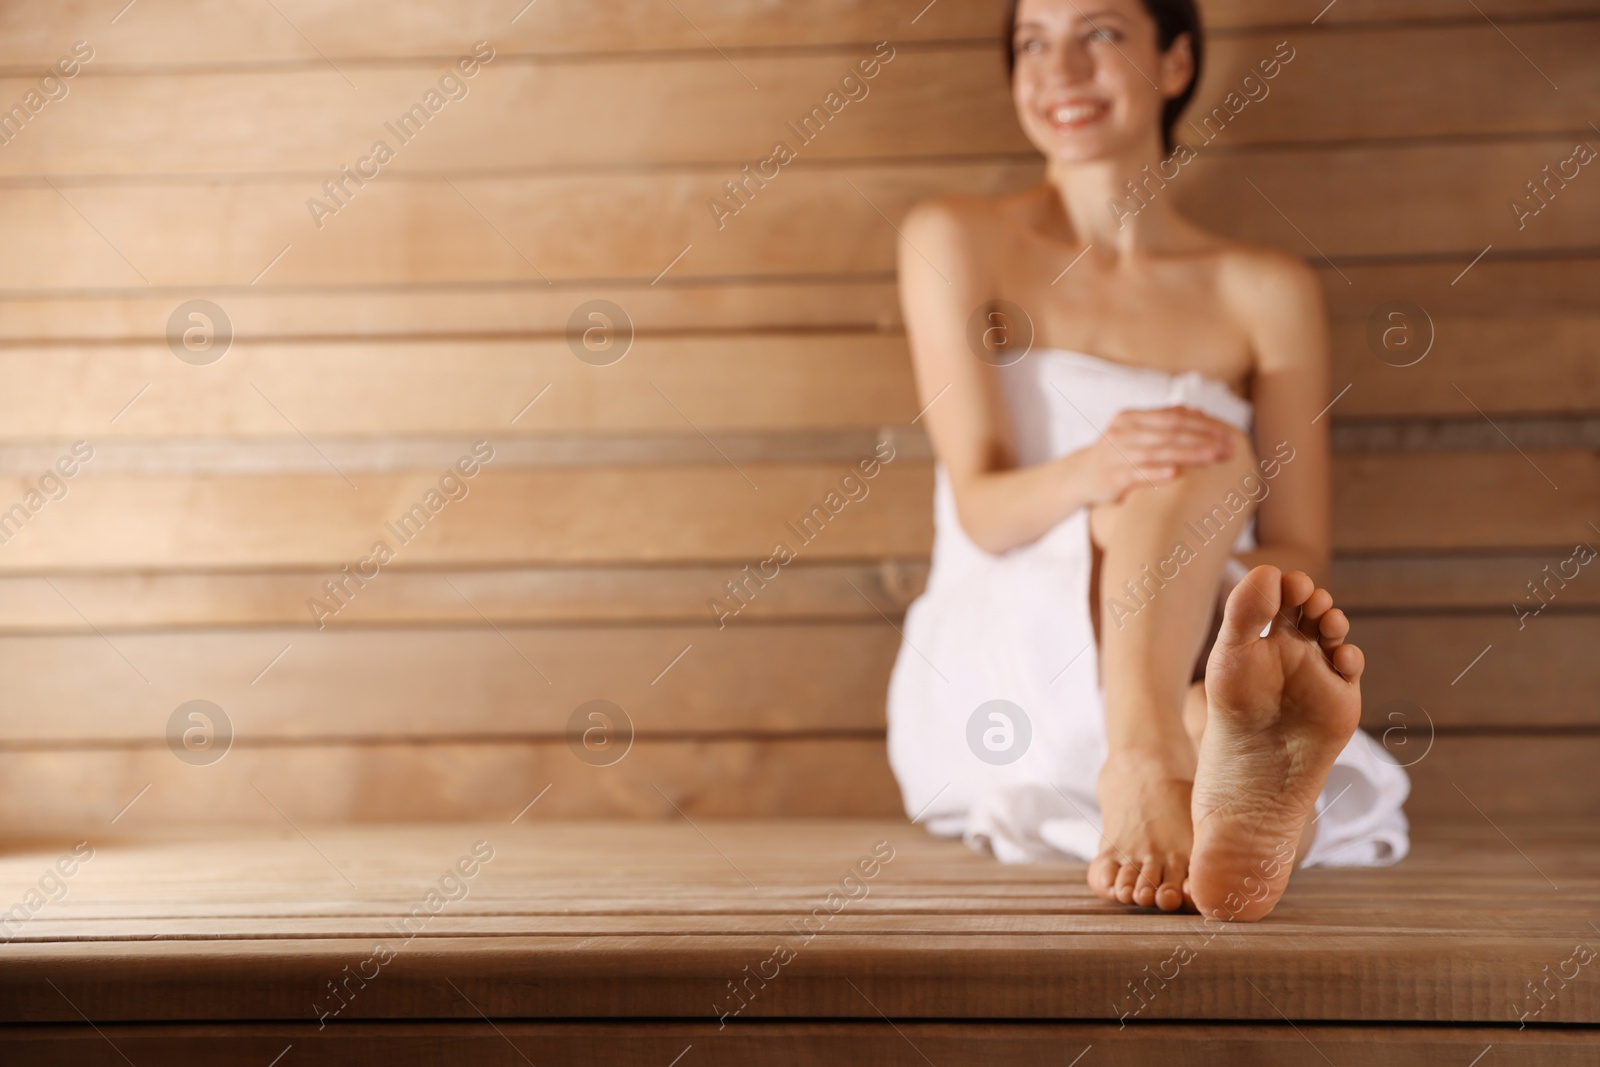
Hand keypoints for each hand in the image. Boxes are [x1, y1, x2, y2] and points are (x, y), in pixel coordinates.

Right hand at [1081, 405, 1235, 504]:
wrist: (1078, 476)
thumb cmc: (1115, 454)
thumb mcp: (1135, 432)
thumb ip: (1163, 420)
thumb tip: (1199, 411)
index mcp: (1131, 417)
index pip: (1174, 417)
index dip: (1203, 424)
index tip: (1228, 434)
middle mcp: (1123, 432)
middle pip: (1170, 432)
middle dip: (1203, 439)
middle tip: (1229, 448)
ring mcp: (1116, 454)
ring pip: (1158, 451)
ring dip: (1188, 453)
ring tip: (1213, 457)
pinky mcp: (1111, 477)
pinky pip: (1137, 474)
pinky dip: (1156, 473)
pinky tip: (1175, 474)